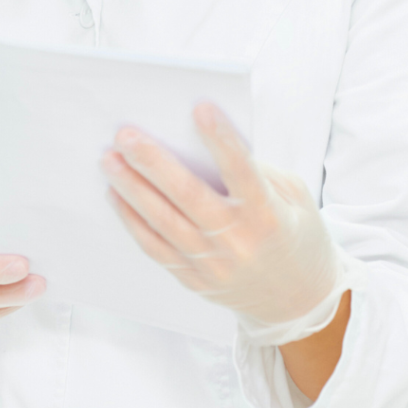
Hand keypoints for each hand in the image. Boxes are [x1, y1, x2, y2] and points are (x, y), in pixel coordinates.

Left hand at [102, 102, 342, 331]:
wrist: (297, 300)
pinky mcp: (193, 279)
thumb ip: (258, 170)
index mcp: (267, 213)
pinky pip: (155, 247)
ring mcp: (211, 264)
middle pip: (187, 195)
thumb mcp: (295, 197)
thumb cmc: (298, 235)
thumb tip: (211, 145)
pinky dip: (133, 220)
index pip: (240, 169)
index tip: (200, 107)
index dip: (220, 138)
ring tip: (110, 160)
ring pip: (163, 221)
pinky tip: (117, 196)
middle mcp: (236, 240)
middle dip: (153, 161)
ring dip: (132, 188)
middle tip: (126, 135)